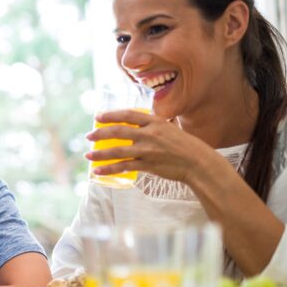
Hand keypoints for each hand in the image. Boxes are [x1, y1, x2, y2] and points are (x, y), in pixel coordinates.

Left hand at [87, 108, 217, 184]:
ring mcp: (148, 150)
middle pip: (119, 131)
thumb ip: (153, 126)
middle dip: (100, 133)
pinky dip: (109, 169)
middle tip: (89, 136)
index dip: (111, 115)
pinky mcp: (148, 165)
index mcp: (155, 122)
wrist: (198, 162)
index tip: (98, 117)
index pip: (128, 115)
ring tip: (88, 156)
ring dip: (100, 153)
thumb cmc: (184, 145)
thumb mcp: (169, 128)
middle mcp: (150, 134)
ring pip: (118, 150)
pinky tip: (98, 171)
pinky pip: (124, 167)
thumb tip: (136, 125)